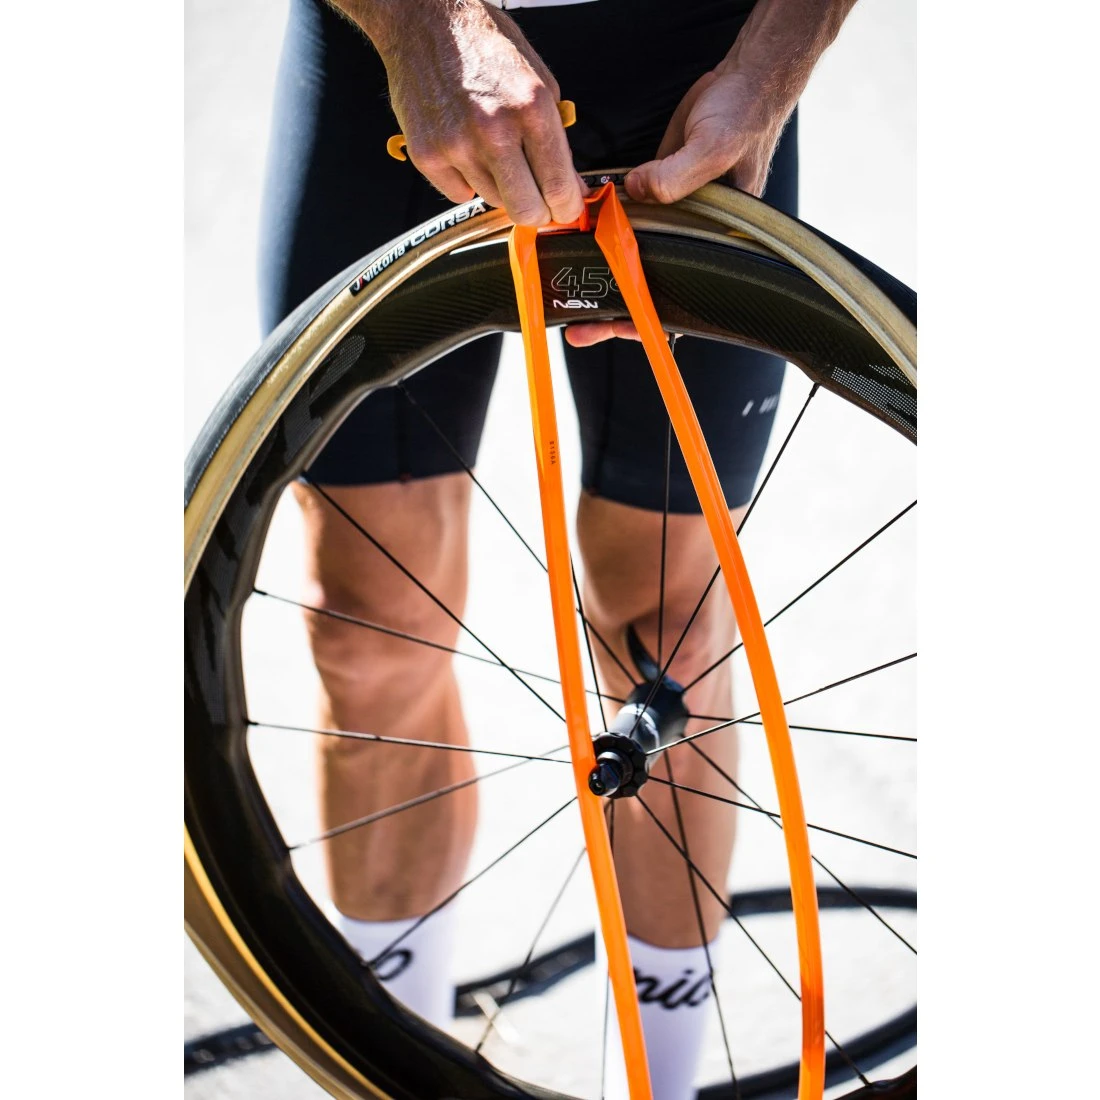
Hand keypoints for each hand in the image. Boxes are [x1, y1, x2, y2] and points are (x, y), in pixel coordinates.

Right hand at [370, 1, 585, 225]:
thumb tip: (570, 185)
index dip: (567, 207)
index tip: (566, 210)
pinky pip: (459, 194)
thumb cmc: (485, 46)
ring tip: (492, 152)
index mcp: (531, 108)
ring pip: (492, 200)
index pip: (558, 186)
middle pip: (525, 210)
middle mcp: (494, 130)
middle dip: (537, 213)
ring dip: (500, 187)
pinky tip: (465, 150)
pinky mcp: (427, 154)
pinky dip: (466, 181)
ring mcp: (457, 145)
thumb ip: (556, 137)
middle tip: (537, 203)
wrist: (426, 22)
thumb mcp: (539, 81)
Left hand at [565, 68, 789, 348]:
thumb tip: (636, 192)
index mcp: (715, 242)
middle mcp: (690, 236)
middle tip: (579, 330)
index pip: (681, 297)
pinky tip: (573, 239)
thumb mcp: (715, 147)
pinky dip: (599, 228)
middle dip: (613, 311)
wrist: (742, 81)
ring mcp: (669, 215)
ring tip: (566, 297)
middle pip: (648, 288)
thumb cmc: (744, 116)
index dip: (648, 318)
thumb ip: (676, 176)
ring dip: (601, 274)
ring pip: (630, 257)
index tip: (617, 328)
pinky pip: (623, 217)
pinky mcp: (652, 189)